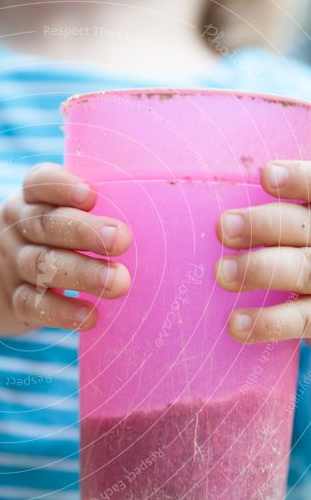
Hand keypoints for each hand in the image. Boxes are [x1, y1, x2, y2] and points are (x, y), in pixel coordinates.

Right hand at [0, 162, 131, 337]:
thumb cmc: (31, 242)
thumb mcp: (42, 218)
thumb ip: (82, 213)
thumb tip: (147, 213)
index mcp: (28, 200)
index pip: (39, 184)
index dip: (62, 186)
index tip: (91, 195)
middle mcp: (17, 229)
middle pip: (46, 224)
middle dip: (84, 231)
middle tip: (121, 239)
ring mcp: (12, 266)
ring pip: (43, 265)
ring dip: (82, 273)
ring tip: (118, 282)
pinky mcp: (11, 303)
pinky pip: (33, 305)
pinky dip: (61, 312)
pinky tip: (89, 316)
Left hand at [215, 160, 310, 344]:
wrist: (307, 301)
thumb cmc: (282, 251)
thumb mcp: (282, 229)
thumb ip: (261, 218)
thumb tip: (198, 201)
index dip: (297, 179)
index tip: (266, 176)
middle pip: (301, 227)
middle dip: (263, 224)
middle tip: (223, 227)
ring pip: (302, 270)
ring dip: (259, 270)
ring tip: (222, 273)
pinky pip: (298, 320)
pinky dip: (267, 322)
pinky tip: (236, 324)